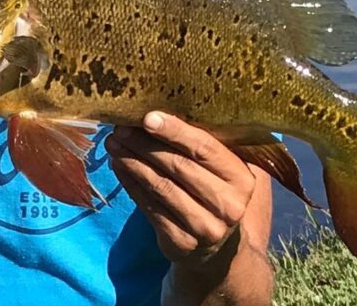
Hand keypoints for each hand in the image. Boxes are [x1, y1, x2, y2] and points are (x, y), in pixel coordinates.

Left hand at [106, 112, 256, 265]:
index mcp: (242, 178)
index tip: (147, 117)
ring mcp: (206, 227)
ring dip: (132, 162)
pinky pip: (150, 207)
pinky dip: (131, 184)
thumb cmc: (213, 188)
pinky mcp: (182, 243)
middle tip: (121, 127)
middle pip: (179, 166)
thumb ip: (201, 143)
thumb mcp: (220, 167)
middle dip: (145, 144)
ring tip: (114, 143)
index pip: (205, 148)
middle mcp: (229, 205)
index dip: (175, 131)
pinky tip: (119, 166)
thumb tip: (156, 112)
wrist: (218, 245)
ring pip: (161, 187)